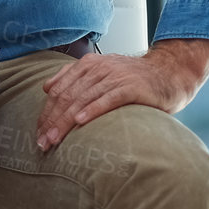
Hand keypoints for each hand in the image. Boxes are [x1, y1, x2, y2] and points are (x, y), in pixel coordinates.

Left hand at [35, 38, 208, 151]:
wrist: (169, 73)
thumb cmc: (134, 80)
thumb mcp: (102, 74)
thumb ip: (75, 79)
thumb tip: (47, 88)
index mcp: (87, 65)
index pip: (59, 90)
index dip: (46, 113)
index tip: (38, 133)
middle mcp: (97, 68)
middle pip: (67, 96)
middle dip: (52, 121)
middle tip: (42, 142)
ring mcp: (114, 76)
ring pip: (82, 99)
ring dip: (65, 121)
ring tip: (54, 139)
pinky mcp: (131, 87)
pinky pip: (107, 99)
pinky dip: (92, 110)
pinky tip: (81, 122)